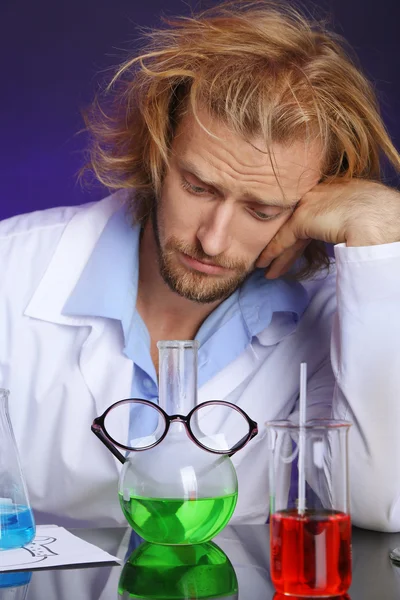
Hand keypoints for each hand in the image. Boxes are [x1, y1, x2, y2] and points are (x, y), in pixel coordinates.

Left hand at [256, 179, 399, 278]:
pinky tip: (265, 263)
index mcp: (334, 190)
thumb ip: (346, 219)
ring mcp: (309, 203)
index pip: (311, 213)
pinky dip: (273, 253)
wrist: (380, 218)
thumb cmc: (380, 218)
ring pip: (286, 231)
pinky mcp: (302, 218)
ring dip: (275, 253)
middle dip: (283, 242)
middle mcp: (318, 192)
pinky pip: (282, 239)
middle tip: (271, 258)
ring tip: (265, 268)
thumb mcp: (362, 214)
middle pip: (295, 222)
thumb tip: (347, 234)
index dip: (300, 231)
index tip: (294, 245)